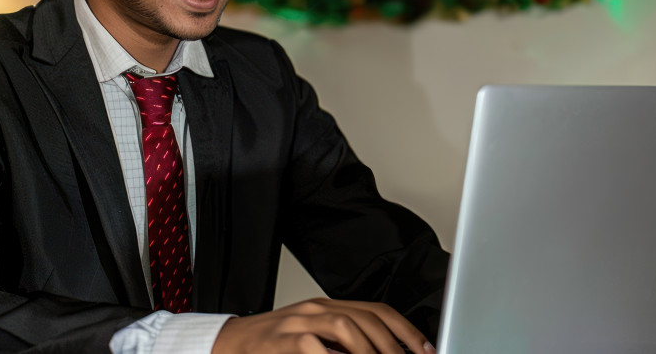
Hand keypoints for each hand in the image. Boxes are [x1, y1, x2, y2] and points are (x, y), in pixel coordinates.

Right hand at [211, 297, 435, 353]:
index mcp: (328, 307)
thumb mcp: (313, 338)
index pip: (377, 311)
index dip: (406, 331)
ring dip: (372, 350)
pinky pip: (316, 348)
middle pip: (368, 319)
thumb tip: (383, 350)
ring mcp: (300, 323)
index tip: (426, 349)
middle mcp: (317, 309)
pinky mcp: (285, 341)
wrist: (229, 344)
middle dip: (395, 346)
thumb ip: (344, 342)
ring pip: (347, 328)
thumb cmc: (272, 347)